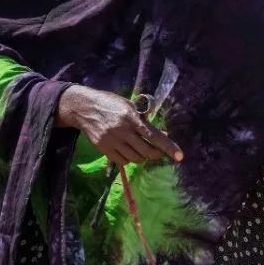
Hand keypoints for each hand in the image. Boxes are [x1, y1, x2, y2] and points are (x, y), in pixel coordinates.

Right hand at [56, 85, 182, 167]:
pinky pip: (122, 161)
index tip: (180, 156)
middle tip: (157, 151)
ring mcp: (112, 141)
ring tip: (142, 149)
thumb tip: (162, 132)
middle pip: (146, 151)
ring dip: (143, 157)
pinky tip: (129, 151)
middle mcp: (123, 130)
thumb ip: (143, 116)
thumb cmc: (110, 103)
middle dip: (156, 154)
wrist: (83, 108)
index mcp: (131, 117)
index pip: (154, 136)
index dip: (168, 147)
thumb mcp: (128, 104)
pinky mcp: (103, 148)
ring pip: (135, 158)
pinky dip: (129, 159)